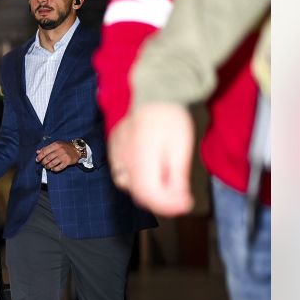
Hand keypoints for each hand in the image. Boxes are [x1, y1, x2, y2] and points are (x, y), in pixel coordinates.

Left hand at [35, 141, 80, 172]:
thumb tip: (37, 152)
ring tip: (46, 167)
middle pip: (48, 158)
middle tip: (42, 164)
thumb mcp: (56, 145)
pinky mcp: (67, 162)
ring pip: (52, 163)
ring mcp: (64, 156)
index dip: (39, 156)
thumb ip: (46, 148)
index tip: (37, 160)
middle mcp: (59, 150)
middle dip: (43, 162)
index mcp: (56, 145)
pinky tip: (52, 169)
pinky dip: (54, 169)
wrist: (77, 149)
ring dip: (48, 166)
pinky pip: (59, 167)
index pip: (45, 151)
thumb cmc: (64, 147)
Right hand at [111, 102, 195, 216]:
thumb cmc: (170, 119)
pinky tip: (151, 169)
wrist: (155, 94)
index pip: (148, 194)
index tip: (185, 204)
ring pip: (128, 184)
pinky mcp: (114, 149)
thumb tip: (180, 201)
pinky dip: (137, 177)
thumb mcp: (181, 149)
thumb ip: (177, 177)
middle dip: (161, 199)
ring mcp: (116, 154)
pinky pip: (122, 171)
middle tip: (182, 196)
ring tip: (166, 180)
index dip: (168, 205)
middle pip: (138, 192)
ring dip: (148, 189)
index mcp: (141, 158)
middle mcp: (123, 159)